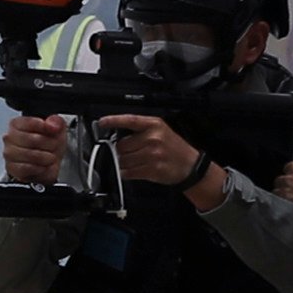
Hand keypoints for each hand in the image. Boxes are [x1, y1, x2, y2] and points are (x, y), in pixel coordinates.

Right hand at [0, 113, 66, 182]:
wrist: (48, 161)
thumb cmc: (48, 143)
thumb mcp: (56, 128)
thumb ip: (56, 122)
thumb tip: (53, 125)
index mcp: (17, 124)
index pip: (29, 123)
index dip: (44, 127)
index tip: (54, 130)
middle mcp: (10, 137)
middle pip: (31, 140)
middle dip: (48, 144)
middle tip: (55, 146)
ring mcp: (9, 153)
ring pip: (29, 155)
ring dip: (45, 157)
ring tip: (50, 157)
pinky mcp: (12, 168)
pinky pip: (26, 168)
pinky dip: (39, 168)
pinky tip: (43, 166)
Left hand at [99, 115, 213, 202]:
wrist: (190, 166)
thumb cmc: (175, 149)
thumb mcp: (161, 131)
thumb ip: (141, 130)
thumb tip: (118, 135)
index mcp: (154, 125)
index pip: (129, 120)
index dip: (113, 120)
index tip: (102, 122)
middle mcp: (152, 138)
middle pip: (121, 145)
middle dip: (121, 150)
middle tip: (129, 152)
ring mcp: (152, 155)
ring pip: (123, 159)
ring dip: (122, 163)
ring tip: (133, 162)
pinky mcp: (151, 170)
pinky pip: (128, 172)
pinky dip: (125, 173)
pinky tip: (131, 171)